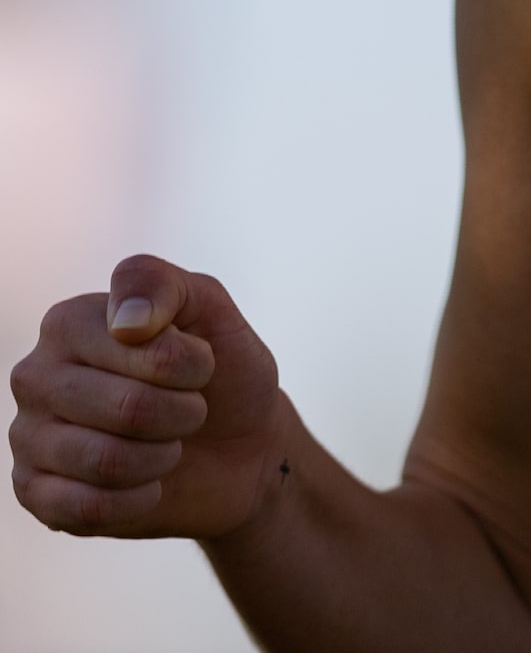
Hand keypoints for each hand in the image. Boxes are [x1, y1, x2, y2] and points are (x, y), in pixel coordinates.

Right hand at [9, 253, 282, 540]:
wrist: (239, 446)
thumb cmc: (220, 370)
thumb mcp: (209, 307)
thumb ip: (165, 286)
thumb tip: (126, 323)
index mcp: (68, 321)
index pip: (135, 341)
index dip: (189, 361)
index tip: (201, 364)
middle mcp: (35, 375)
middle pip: (127, 407)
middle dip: (182, 413)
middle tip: (189, 410)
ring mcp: (28, 437)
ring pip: (106, 461)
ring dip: (162, 457)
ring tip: (169, 444)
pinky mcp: (34, 495)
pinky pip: (88, 508)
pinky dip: (140, 498)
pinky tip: (149, 484)